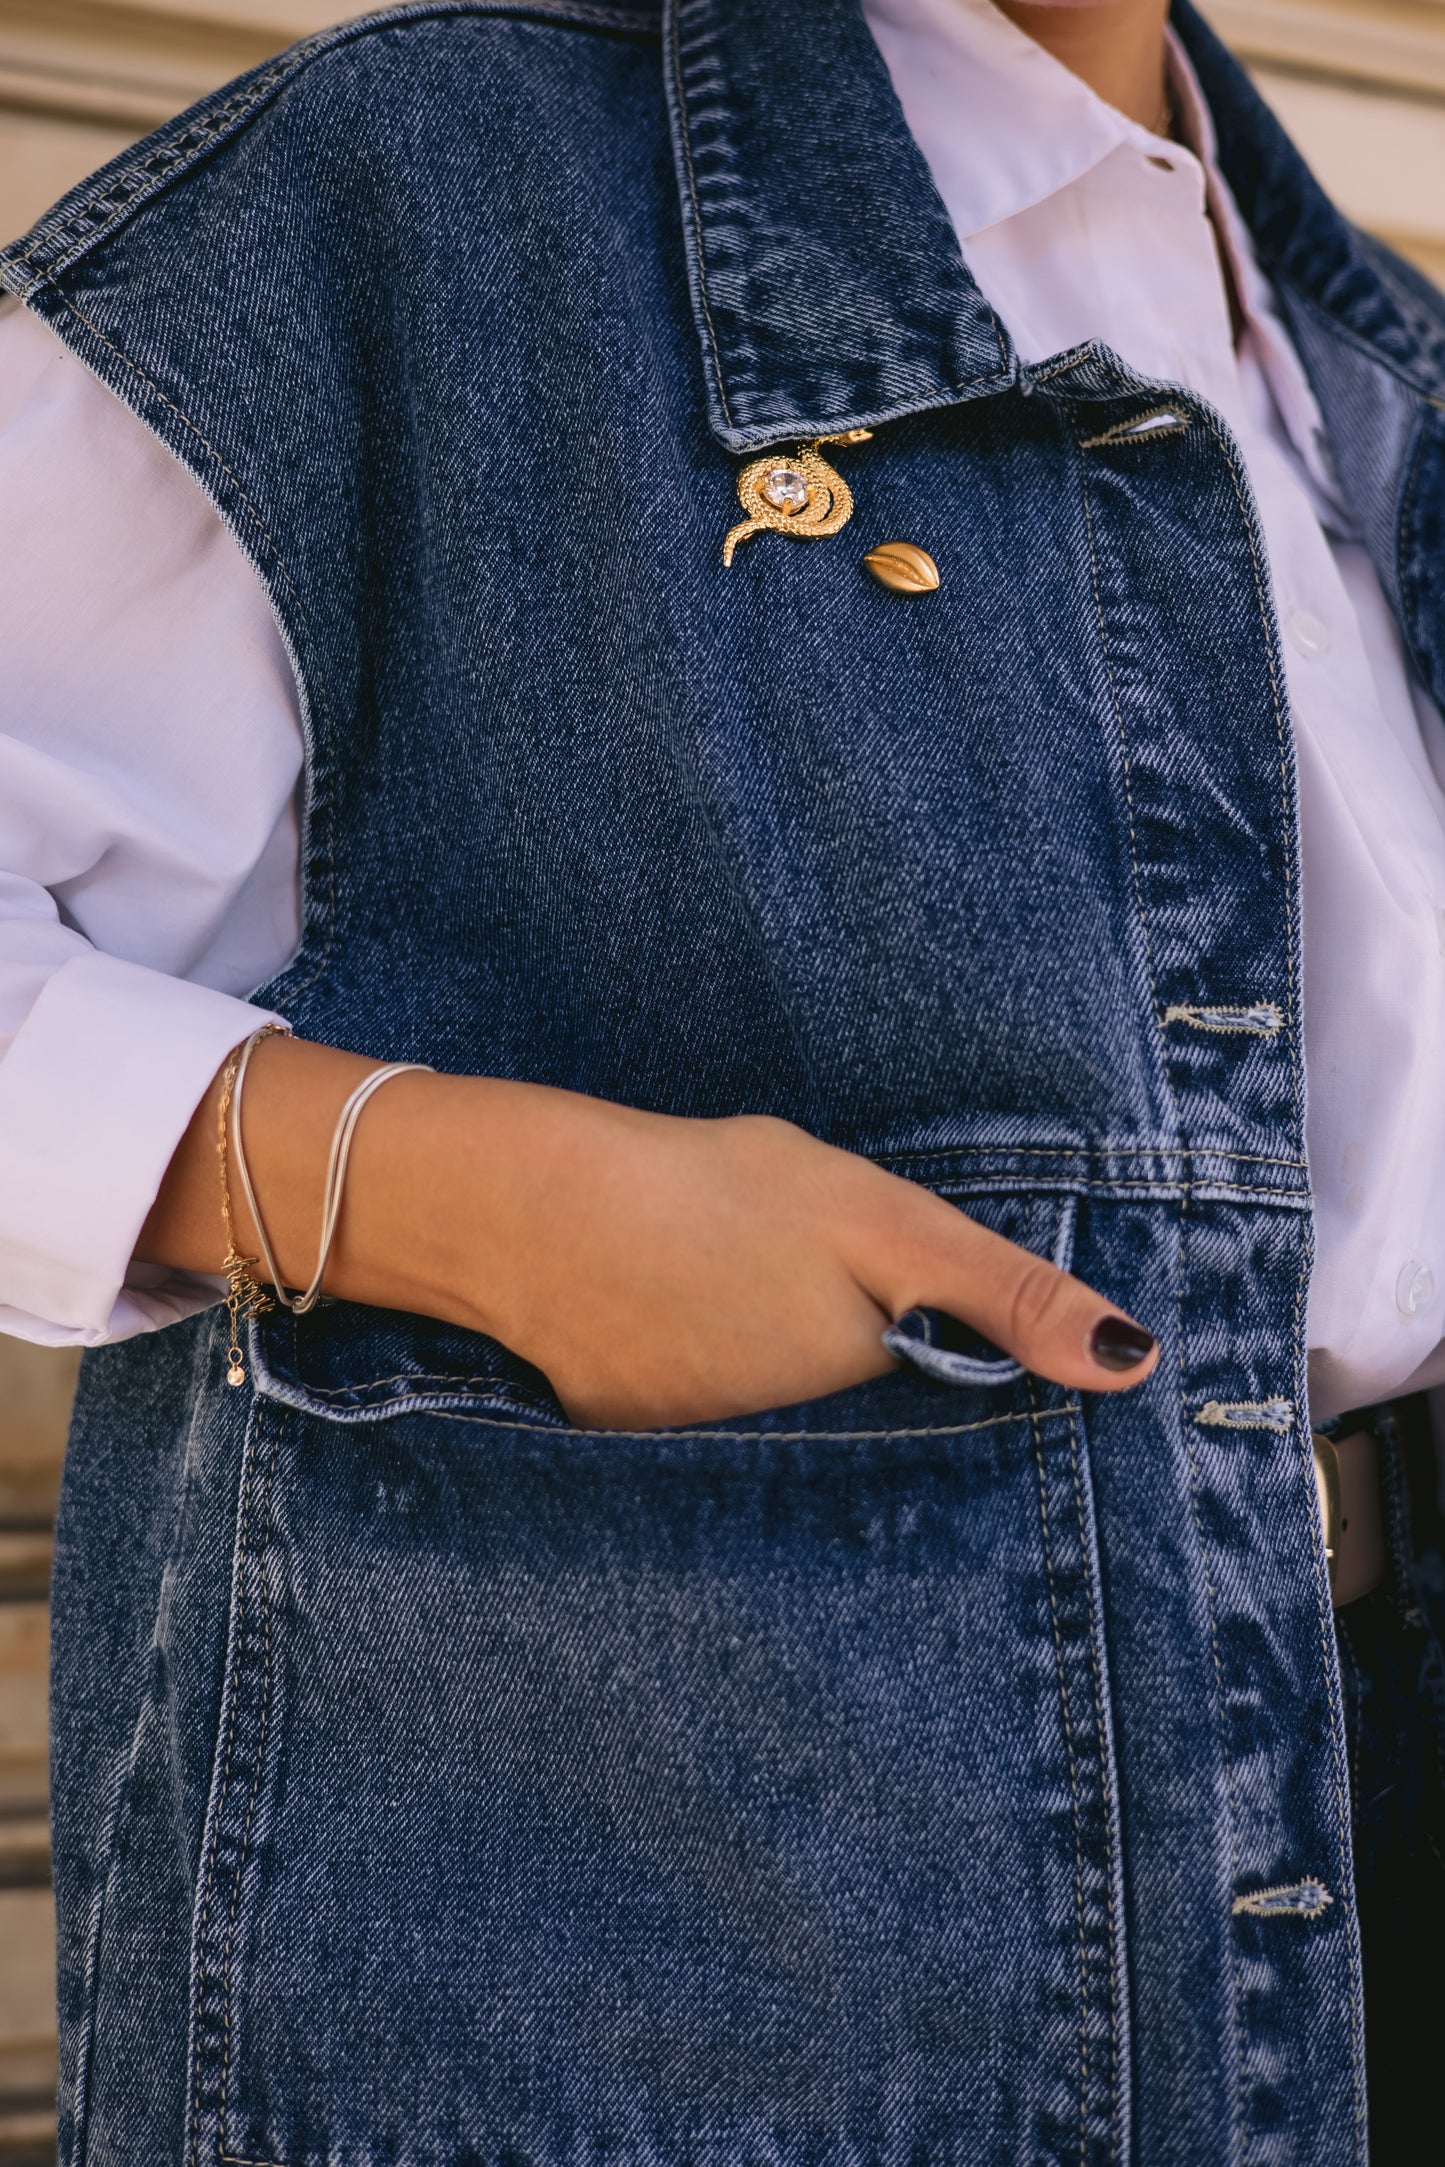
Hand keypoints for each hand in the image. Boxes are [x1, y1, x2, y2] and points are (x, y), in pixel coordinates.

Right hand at [371, 1084, 1158, 1428]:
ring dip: (787, 1396)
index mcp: (868, 1390)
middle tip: (827, 1312)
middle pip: (870, 1437)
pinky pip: (702, 1442)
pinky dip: (706, 1397)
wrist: (523, 1211)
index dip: (965, 1379)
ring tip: (753, 1315)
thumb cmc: (715, 1196)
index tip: (961, 1354)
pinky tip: (683, 1332)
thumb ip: (1004, 1291)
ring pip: (787, 1441)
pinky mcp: (631, 1453)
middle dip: (881, 1403)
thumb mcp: (882, 1219)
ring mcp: (706, 1466)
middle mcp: (795, 1459)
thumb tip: (1136, 1362)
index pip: (950, 1415)